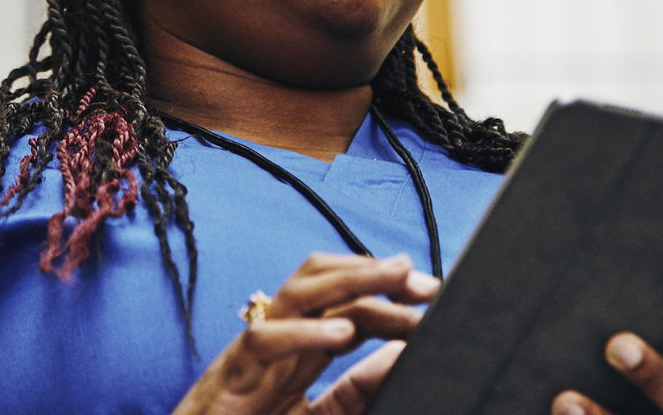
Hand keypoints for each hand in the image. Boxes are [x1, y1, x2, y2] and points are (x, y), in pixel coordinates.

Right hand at [171, 252, 440, 414]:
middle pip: (323, 282)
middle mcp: (278, 340)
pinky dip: (304, 331)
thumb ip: (355, 391)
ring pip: (297, 294)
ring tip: (395, 277)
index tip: (432, 294)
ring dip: (350, 279)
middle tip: (425, 280)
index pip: (345, 302)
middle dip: (374, 272)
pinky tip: (342, 331)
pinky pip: (264, 341)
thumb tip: (401, 358)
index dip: (387, 292)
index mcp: (299, 351)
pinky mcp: (231, 377)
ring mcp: (252, 354)